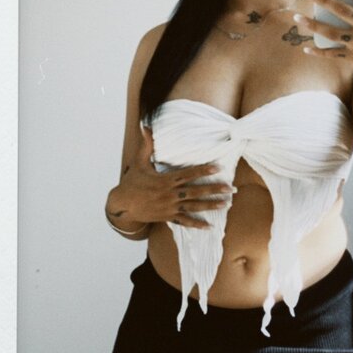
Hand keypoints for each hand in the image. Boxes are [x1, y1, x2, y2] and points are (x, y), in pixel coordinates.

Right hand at [115, 125, 234, 229]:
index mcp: (165, 180)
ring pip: (194, 207)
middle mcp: (170, 194)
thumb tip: (145, 126)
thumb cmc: (132, 182)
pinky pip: (184, 221)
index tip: (218, 168)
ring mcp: (170, 207)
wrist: (122, 205)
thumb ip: (146, 145)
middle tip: (230, 188)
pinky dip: (196, 225)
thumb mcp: (139, 162)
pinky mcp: (168, 217)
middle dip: (214, 190)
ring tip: (226, 204)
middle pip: (196, 191)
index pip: (188, 174)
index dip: (203, 171)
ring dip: (210, 206)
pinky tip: (209, 226)